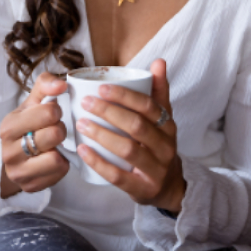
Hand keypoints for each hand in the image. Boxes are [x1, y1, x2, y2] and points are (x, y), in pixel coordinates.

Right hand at [0, 72, 70, 196]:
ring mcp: (18, 172)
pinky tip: (54, 158)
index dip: (56, 111)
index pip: (48, 112)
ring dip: (61, 149)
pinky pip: (59, 173)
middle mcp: (9, 151)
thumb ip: (46, 85)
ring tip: (54, 144)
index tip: (52, 113)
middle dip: (60, 129)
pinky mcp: (30, 186)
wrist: (9, 156)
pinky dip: (62, 164)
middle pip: (54, 135)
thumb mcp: (31, 102)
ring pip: (56, 158)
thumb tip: (63, 84)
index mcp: (9, 126)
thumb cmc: (26, 124)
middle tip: (55, 129)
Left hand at [76, 59, 184, 212]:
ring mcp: (156, 170)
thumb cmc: (158, 145)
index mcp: (168, 126)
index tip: (101, 87)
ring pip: (128, 150)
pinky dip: (99, 163)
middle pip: (137, 126)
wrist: (169, 187)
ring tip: (81, 124)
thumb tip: (159, 61)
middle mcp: (166, 147)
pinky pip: (119, 176)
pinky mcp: (143, 189)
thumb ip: (159, 91)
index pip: (149, 106)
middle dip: (109, 112)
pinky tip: (83, 150)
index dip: (125, 96)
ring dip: (102, 135)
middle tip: (86, 103)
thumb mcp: (163, 120)